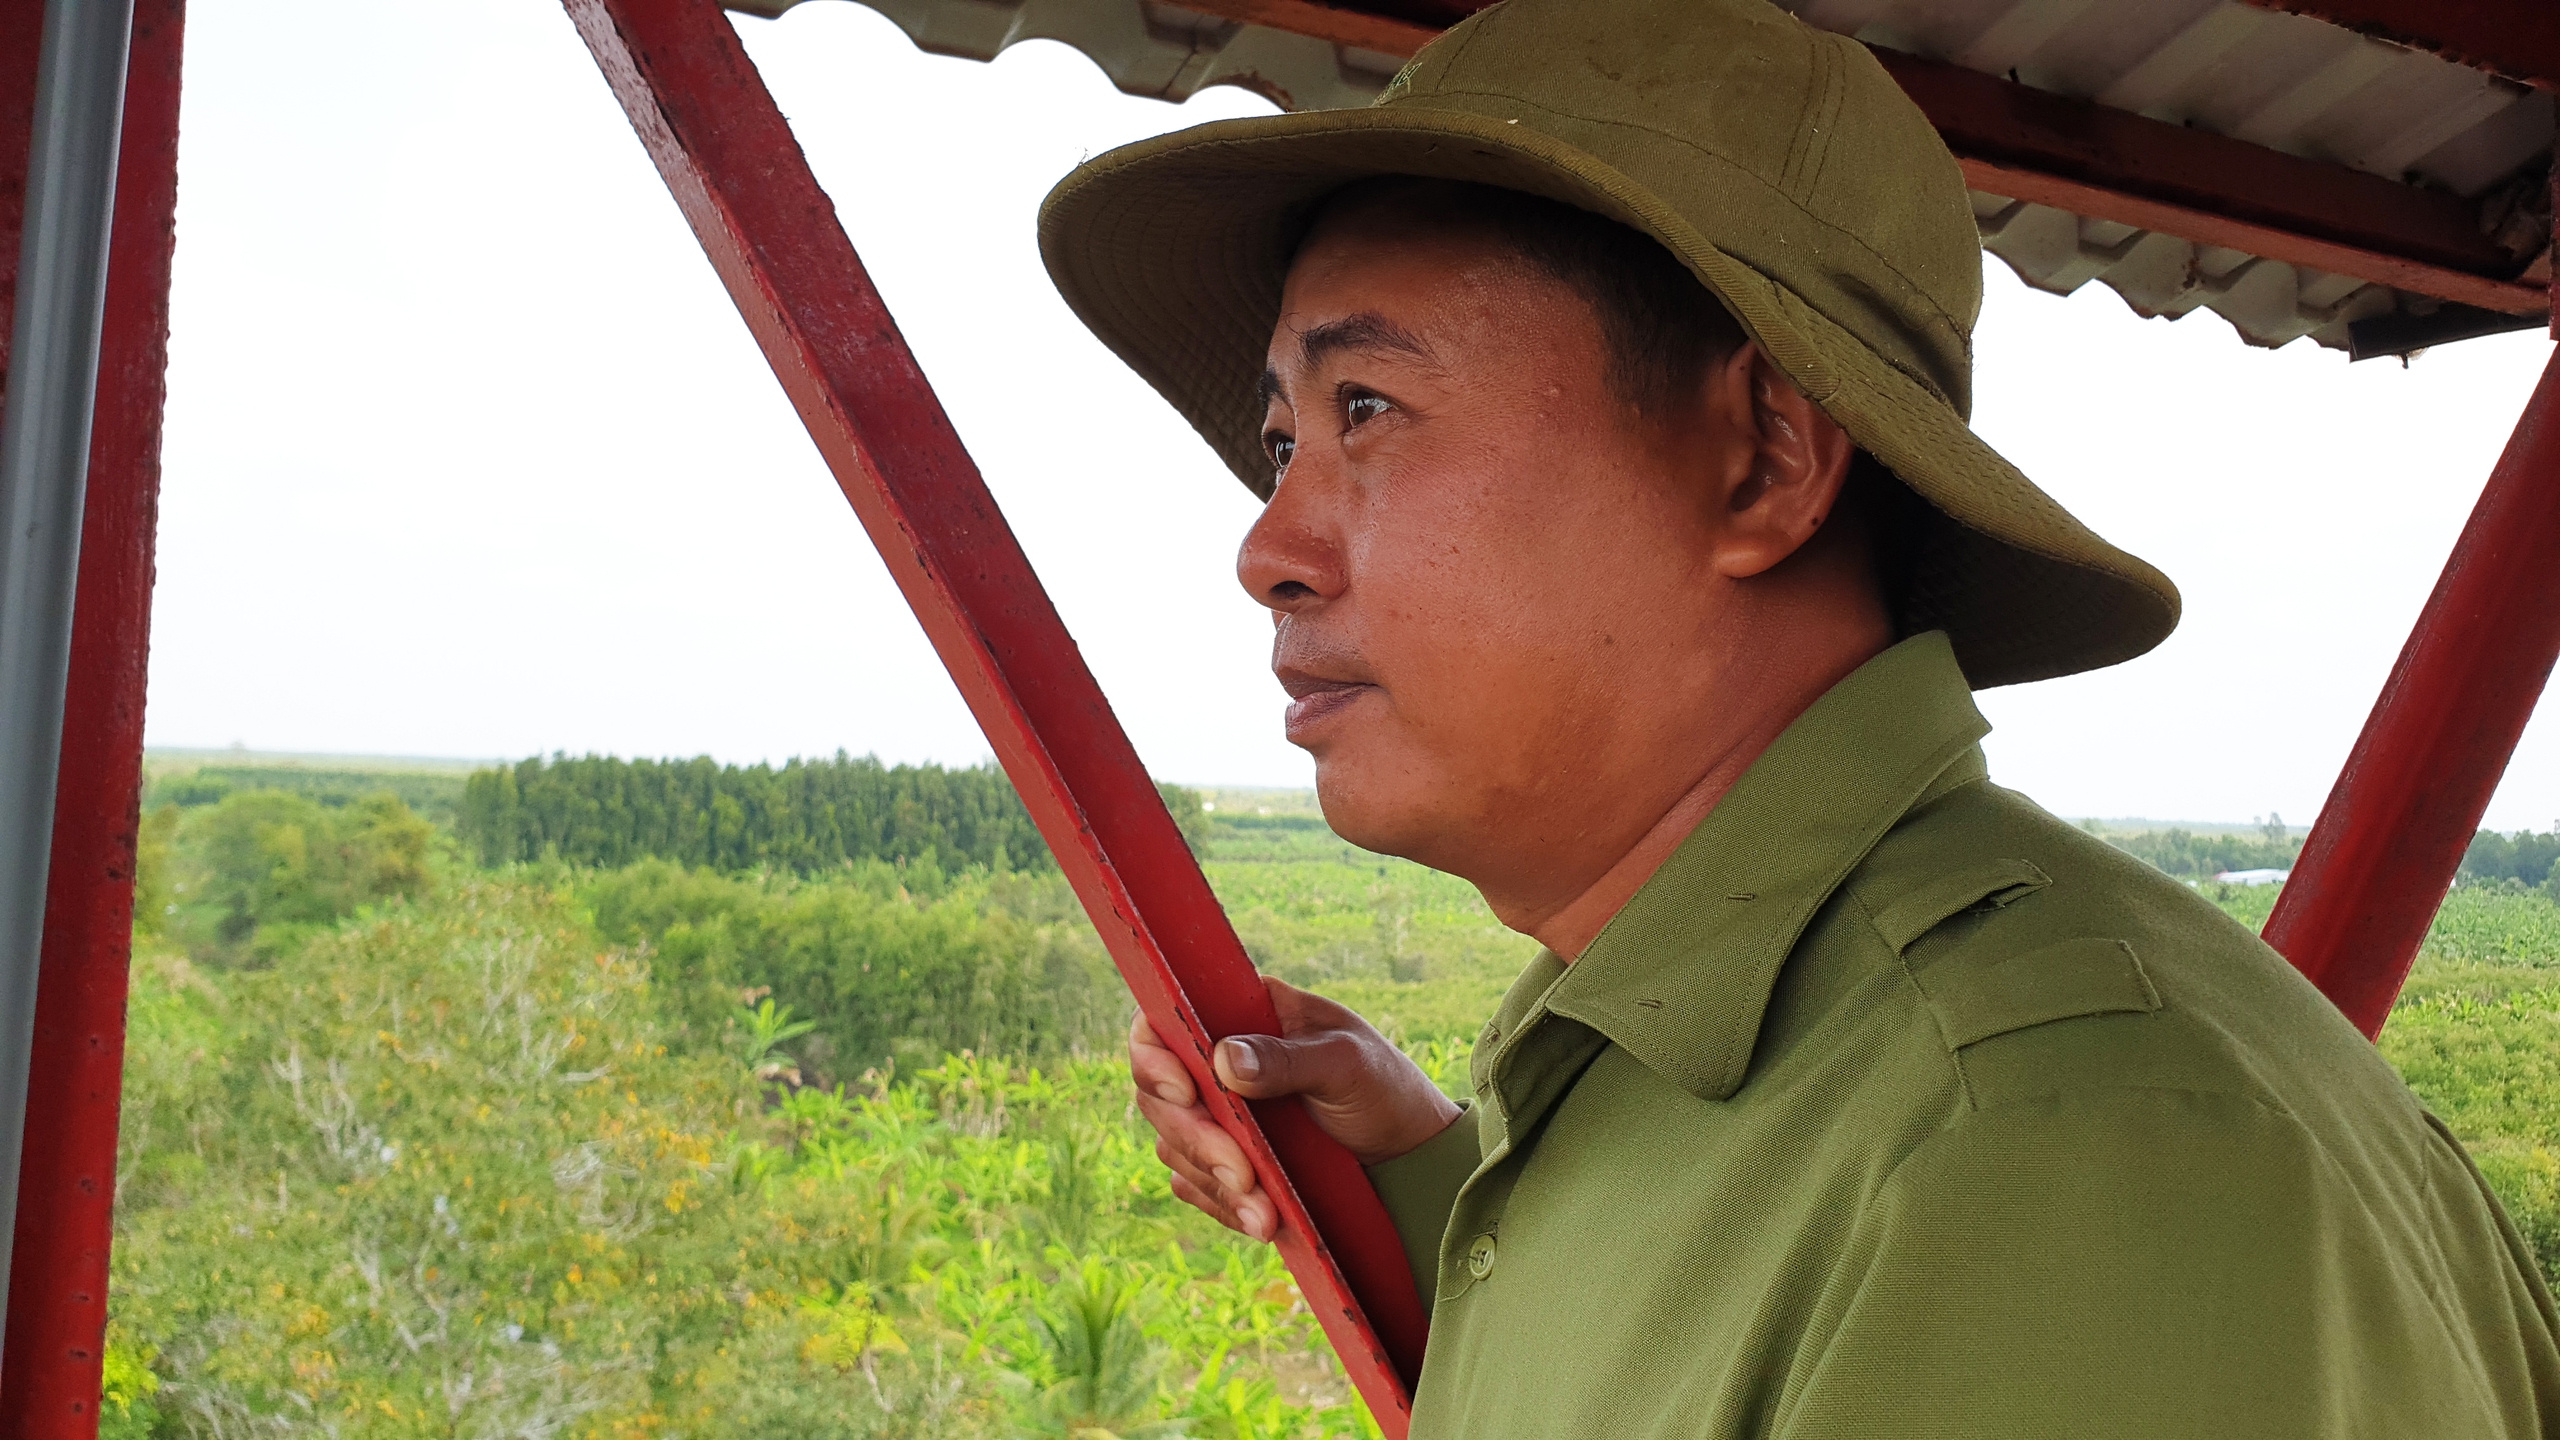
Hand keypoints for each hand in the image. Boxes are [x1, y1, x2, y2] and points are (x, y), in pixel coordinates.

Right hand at [1129, 975, 1464, 1240]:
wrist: (1407, 1158)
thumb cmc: (1383, 1088)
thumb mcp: (1347, 1062)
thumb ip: (1287, 1059)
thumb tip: (1223, 1059)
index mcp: (1240, 1015)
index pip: (1163, 1022)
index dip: (1155, 1055)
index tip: (1187, 1093)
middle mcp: (1216, 1061)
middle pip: (1158, 1094)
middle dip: (1197, 1138)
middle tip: (1242, 1173)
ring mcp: (1216, 1114)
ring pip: (1173, 1144)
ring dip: (1214, 1181)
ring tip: (1266, 1211)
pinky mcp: (1224, 1160)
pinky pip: (1195, 1184)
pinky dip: (1223, 1205)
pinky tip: (1261, 1220)